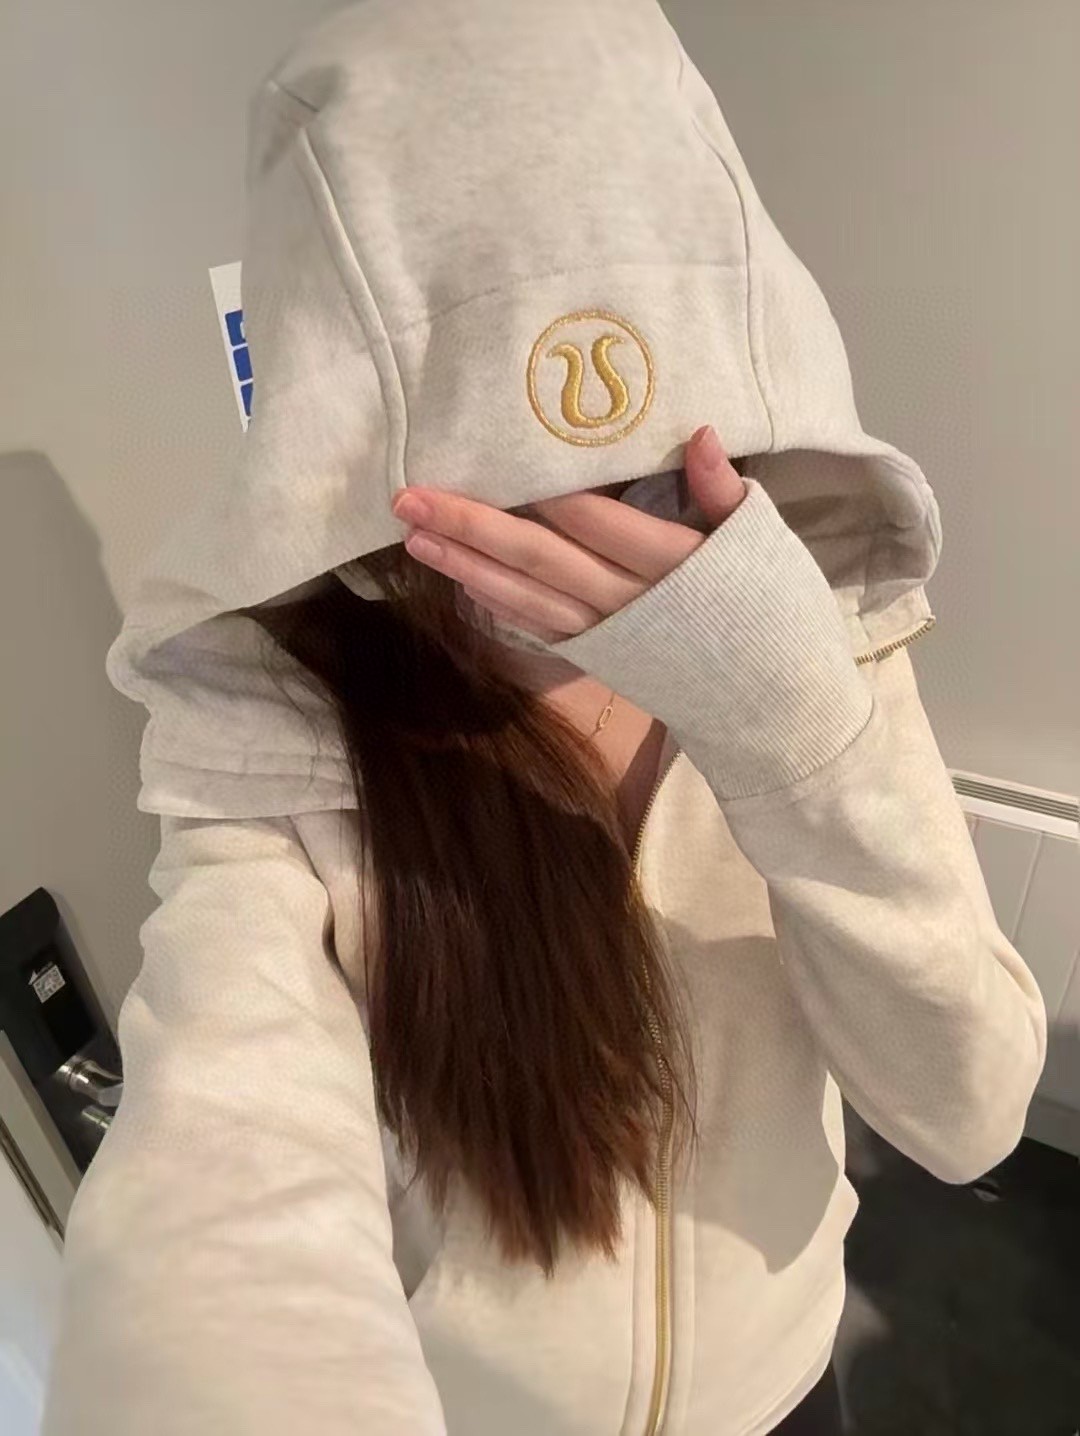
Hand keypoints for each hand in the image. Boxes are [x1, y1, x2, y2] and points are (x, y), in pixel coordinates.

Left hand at [390, 425, 746, 642]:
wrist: (777, 702)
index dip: (538, 491)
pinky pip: (537, 627)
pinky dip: (497, 603)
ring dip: (464, 567)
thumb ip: (722, 489)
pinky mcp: (599, 658)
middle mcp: (627, 602)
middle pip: (537, 556)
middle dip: (470, 526)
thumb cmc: (777, 609)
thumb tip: (697, 432)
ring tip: (412, 537)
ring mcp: (608, 635)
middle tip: (409, 497)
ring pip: (523, 596)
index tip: (489, 457)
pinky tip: (458, 579)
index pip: (590, 519)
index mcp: (670, 563)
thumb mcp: (763, 541)